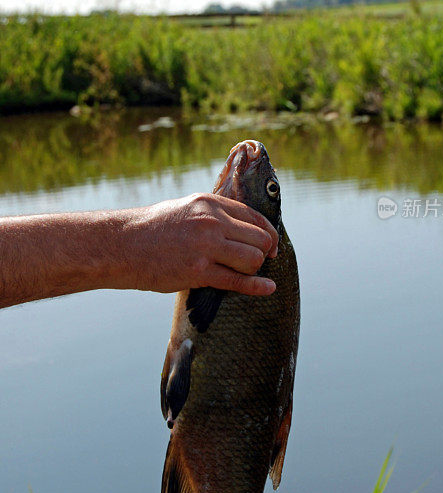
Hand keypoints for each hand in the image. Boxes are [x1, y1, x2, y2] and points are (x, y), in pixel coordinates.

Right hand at [125, 193, 278, 295]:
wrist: (121, 245)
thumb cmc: (152, 229)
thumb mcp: (185, 208)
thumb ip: (212, 215)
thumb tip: (239, 227)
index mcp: (209, 203)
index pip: (254, 217)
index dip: (269, 233)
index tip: (272, 246)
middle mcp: (212, 222)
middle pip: (259, 239)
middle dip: (264, 253)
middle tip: (261, 262)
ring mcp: (206, 247)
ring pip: (253, 260)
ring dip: (253, 269)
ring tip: (243, 273)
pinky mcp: (198, 272)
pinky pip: (237, 281)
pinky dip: (257, 287)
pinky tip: (268, 288)